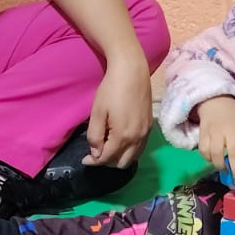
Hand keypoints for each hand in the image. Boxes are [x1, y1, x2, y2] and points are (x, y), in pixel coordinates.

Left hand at [85, 54, 152, 168]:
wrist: (132, 72)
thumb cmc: (111, 90)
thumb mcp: (97, 113)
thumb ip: (95, 136)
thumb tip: (96, 154)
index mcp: (123, 136)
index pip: (107, 158)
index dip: (94, 161)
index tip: (85, 159)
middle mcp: (137, 139)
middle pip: (122, 163)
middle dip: (107, 161)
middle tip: (96, 152)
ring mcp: (146, 133)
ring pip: (133, 157)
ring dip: (120, 157)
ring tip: (108, 147)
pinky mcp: (150, 126)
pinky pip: (140, 148)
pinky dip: (130, 150)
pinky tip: (121, 140)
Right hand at [196, 95, 234, 183]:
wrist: (217, 102)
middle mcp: (231, 130)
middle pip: (234, 153)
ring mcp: (215, 131)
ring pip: (216, 153)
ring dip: (220, 166)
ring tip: (224, 169)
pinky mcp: (203, 133)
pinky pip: (204, 150)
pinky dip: (208, 159)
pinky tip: (212, 159)